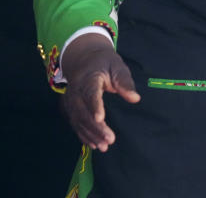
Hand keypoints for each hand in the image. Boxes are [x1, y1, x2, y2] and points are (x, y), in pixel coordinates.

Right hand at [61, 33, 139, 151]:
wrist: (84, 59)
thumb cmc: (105, 63)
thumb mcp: (118, 66)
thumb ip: (125, 82)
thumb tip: (135, 98)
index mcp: (88, 78)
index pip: (91, 93)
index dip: (95, 106)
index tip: (101, 118)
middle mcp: (76, 91)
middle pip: (83, 111)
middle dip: (96, 127)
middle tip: (110, 139)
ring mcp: (71, 100)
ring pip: (78, 120)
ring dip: (90, 135)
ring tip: (104, 146)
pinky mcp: (70, 108)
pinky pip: (75, 123)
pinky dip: (84, 135)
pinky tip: (94, 145)